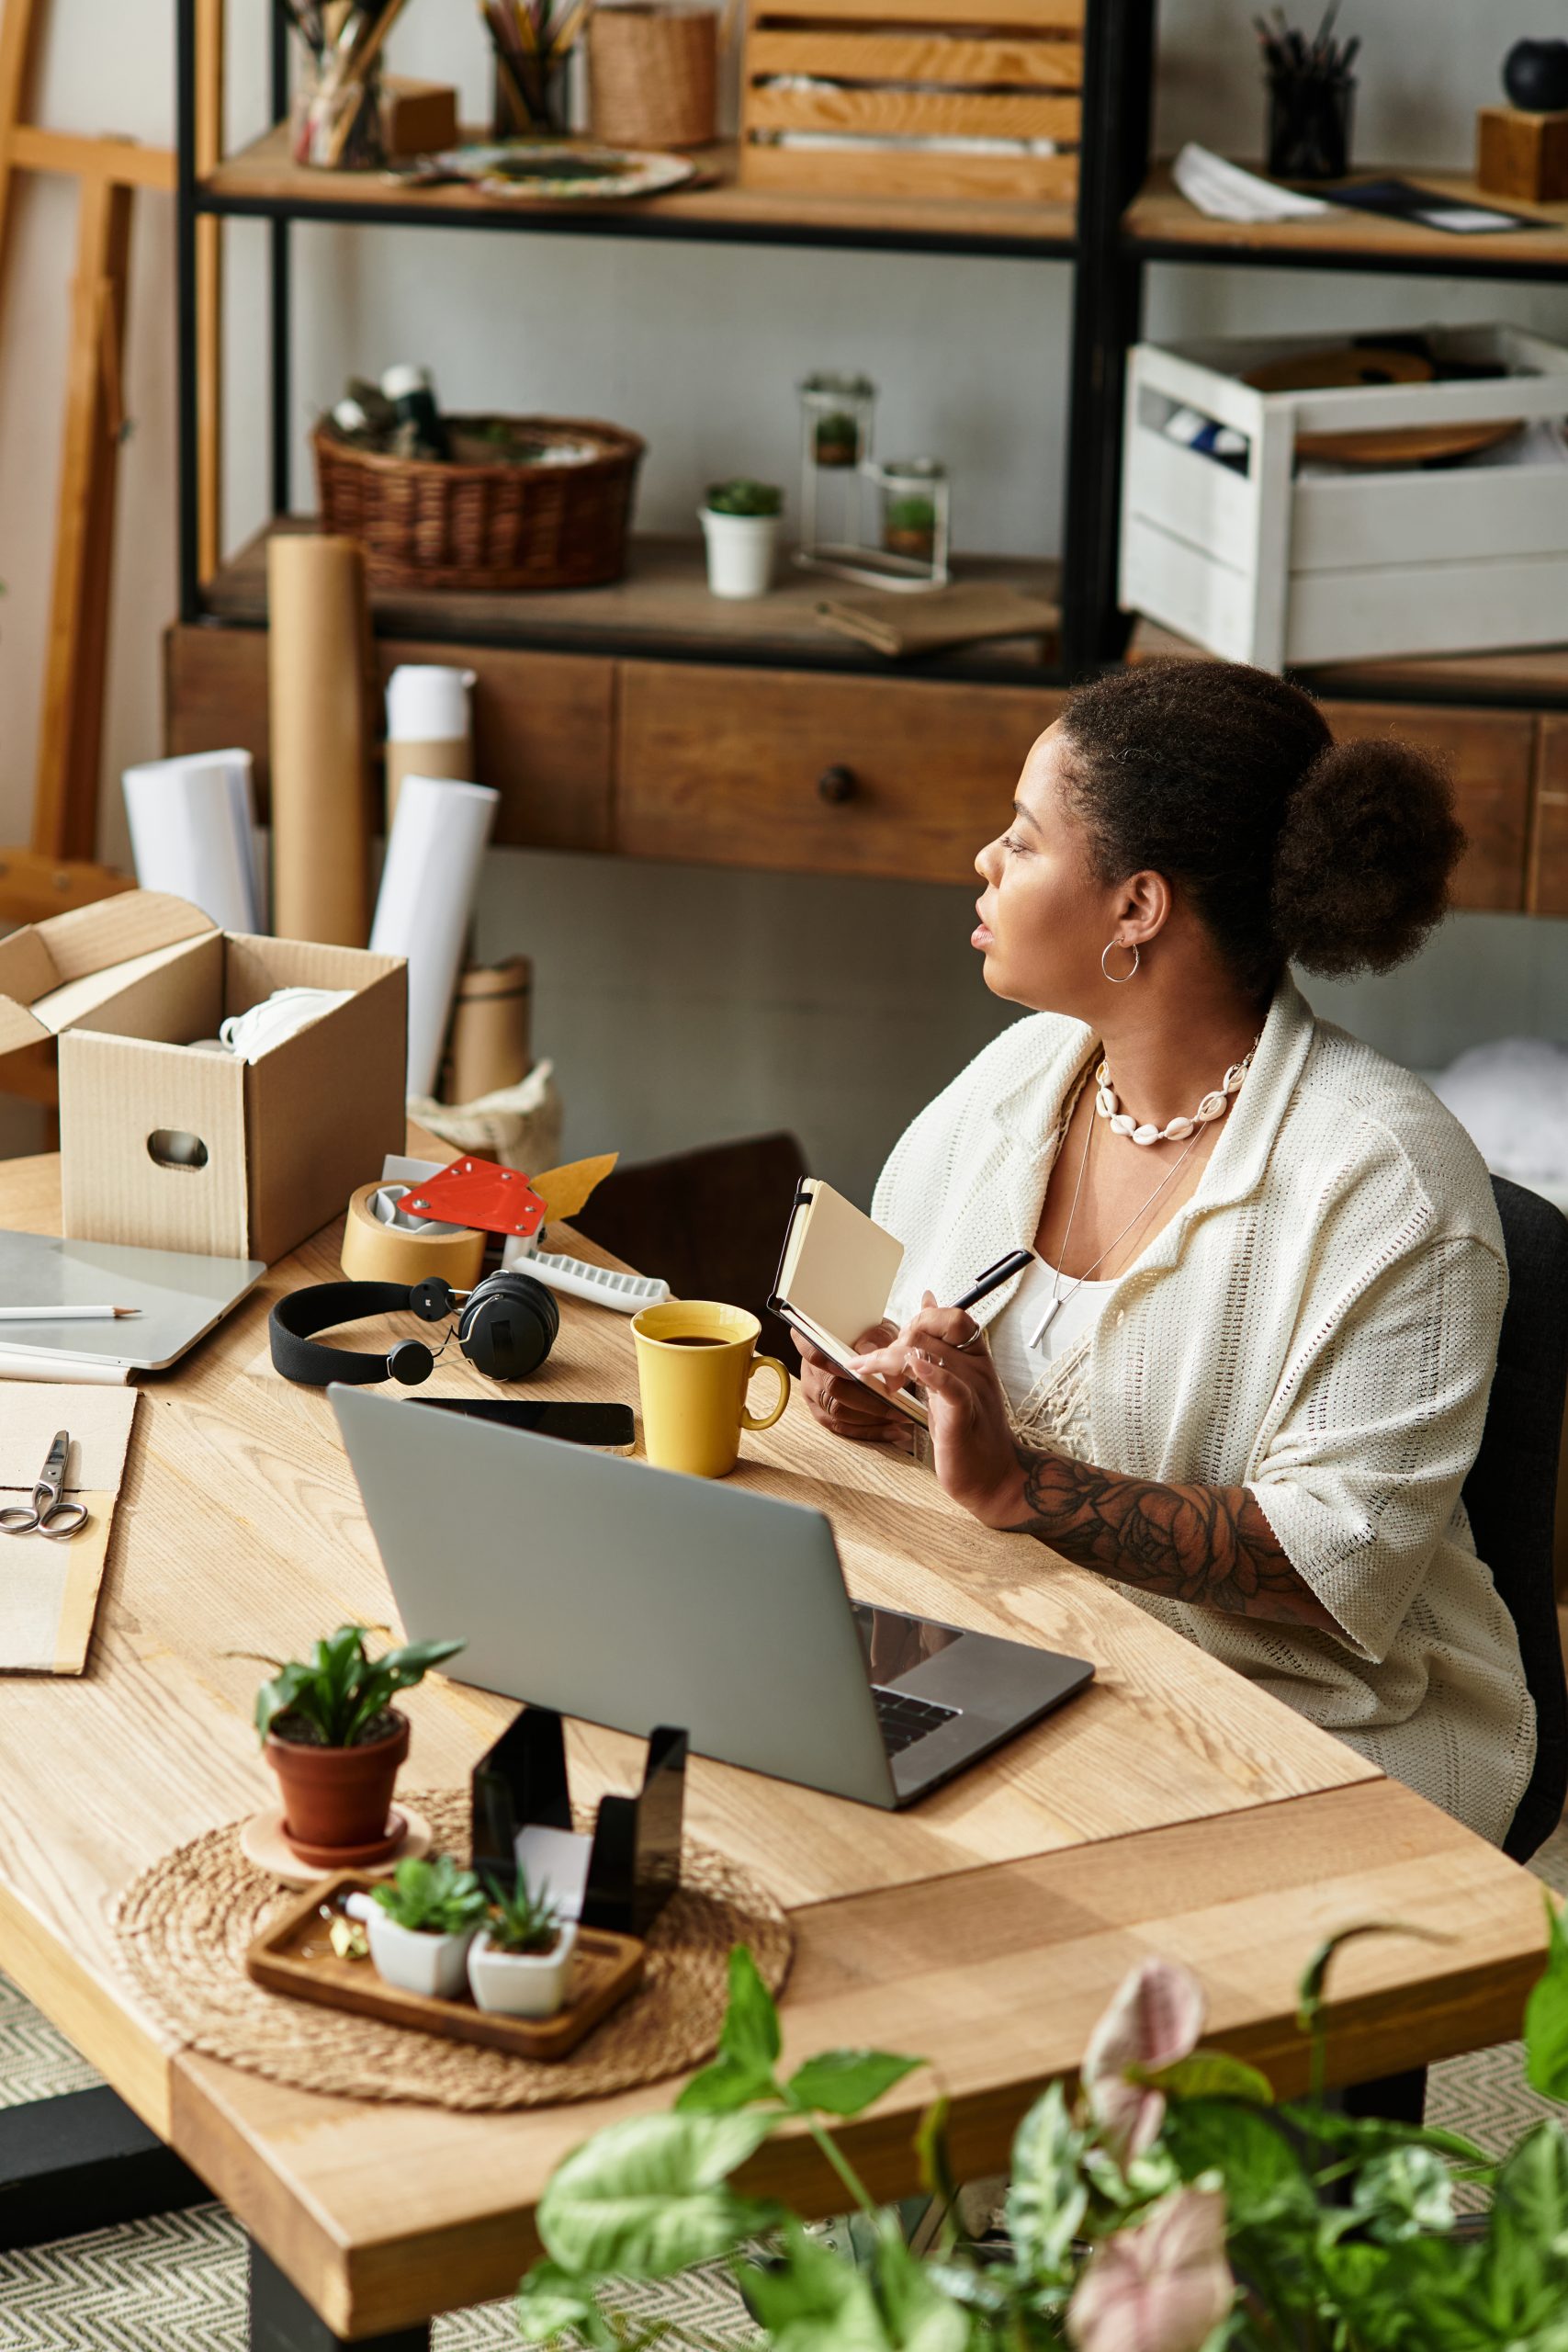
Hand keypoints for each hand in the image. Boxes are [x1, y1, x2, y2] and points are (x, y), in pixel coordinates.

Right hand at [797, 1321, 917, 1452]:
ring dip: (871, 1418)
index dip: (827, 1360)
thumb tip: (868, 1352)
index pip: (811, 1350)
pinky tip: (895, 1432)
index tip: (851, 1367)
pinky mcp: (824, 1416)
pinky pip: (843, 1429)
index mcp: (814, 1343)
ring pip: (838, 1412)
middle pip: (833, 1388)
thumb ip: (876, 1338)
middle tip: (896, 1404)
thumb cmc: (874, 1341)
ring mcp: (814, 1396)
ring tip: (901, 1418)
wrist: (873, 1356)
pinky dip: (871, 1431)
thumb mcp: (879, 1331)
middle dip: (867, 1399)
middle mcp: (809, 1371)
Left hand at [851, 1292, 1025, 1526]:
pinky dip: (931, 1374)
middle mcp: (977, 1367)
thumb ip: (938, 1341)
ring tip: (870, 1374)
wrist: (994, 1478)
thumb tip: (928, 1298)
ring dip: (889, 1359)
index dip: (918, 1322)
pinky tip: (913, 1369)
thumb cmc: (970, 1430)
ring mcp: (973, 1389)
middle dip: (897, 1339)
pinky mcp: (964, 1415)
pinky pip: (951, 1386)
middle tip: (876, 1366)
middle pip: (934, 1328)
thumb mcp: (952, 1376)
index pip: (950, 1315)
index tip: (897, 1346)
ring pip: (930, 1352)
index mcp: (975, 1356)